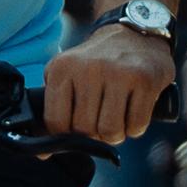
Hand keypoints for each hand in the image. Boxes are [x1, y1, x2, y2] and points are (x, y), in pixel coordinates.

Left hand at [43, 18, 168, 141]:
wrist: (135, 32)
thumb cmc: (97, 63)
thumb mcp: (67, 74)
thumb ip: (53, 109)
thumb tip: (41, 154)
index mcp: (63, 68)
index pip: (56, 122)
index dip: (66, 137)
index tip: (75, 132)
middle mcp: (88, 69)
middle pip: (85, 130)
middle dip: (94, 135)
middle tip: (101, 120)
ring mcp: (118, 73)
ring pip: (111, 132)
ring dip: (116, 134)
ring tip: (117, 117)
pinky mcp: (144, 80)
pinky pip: (136, 126)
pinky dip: (135, 127)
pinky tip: (133, 110)